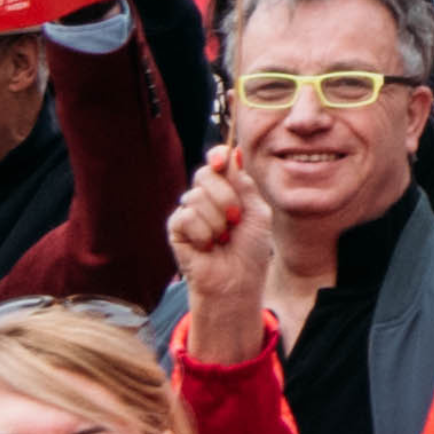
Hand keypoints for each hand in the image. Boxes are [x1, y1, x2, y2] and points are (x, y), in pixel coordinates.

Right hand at [164, 144, 276, 360]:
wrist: (237, 280)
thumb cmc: (250, 250)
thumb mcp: (257, 213)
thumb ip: (244, 184)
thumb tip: (234, 153)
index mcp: (228, 189)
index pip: (217, 161)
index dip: (217, 156)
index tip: (221, 163)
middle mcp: (206, 196)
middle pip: (205, 174)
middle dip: (226, 197)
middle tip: (236, 220)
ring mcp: (189, 210)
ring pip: (196, 196)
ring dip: (217, 222)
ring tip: (222, 239)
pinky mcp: (176, 227)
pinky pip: (186, 216)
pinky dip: (202, 233)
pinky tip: (206, 247)